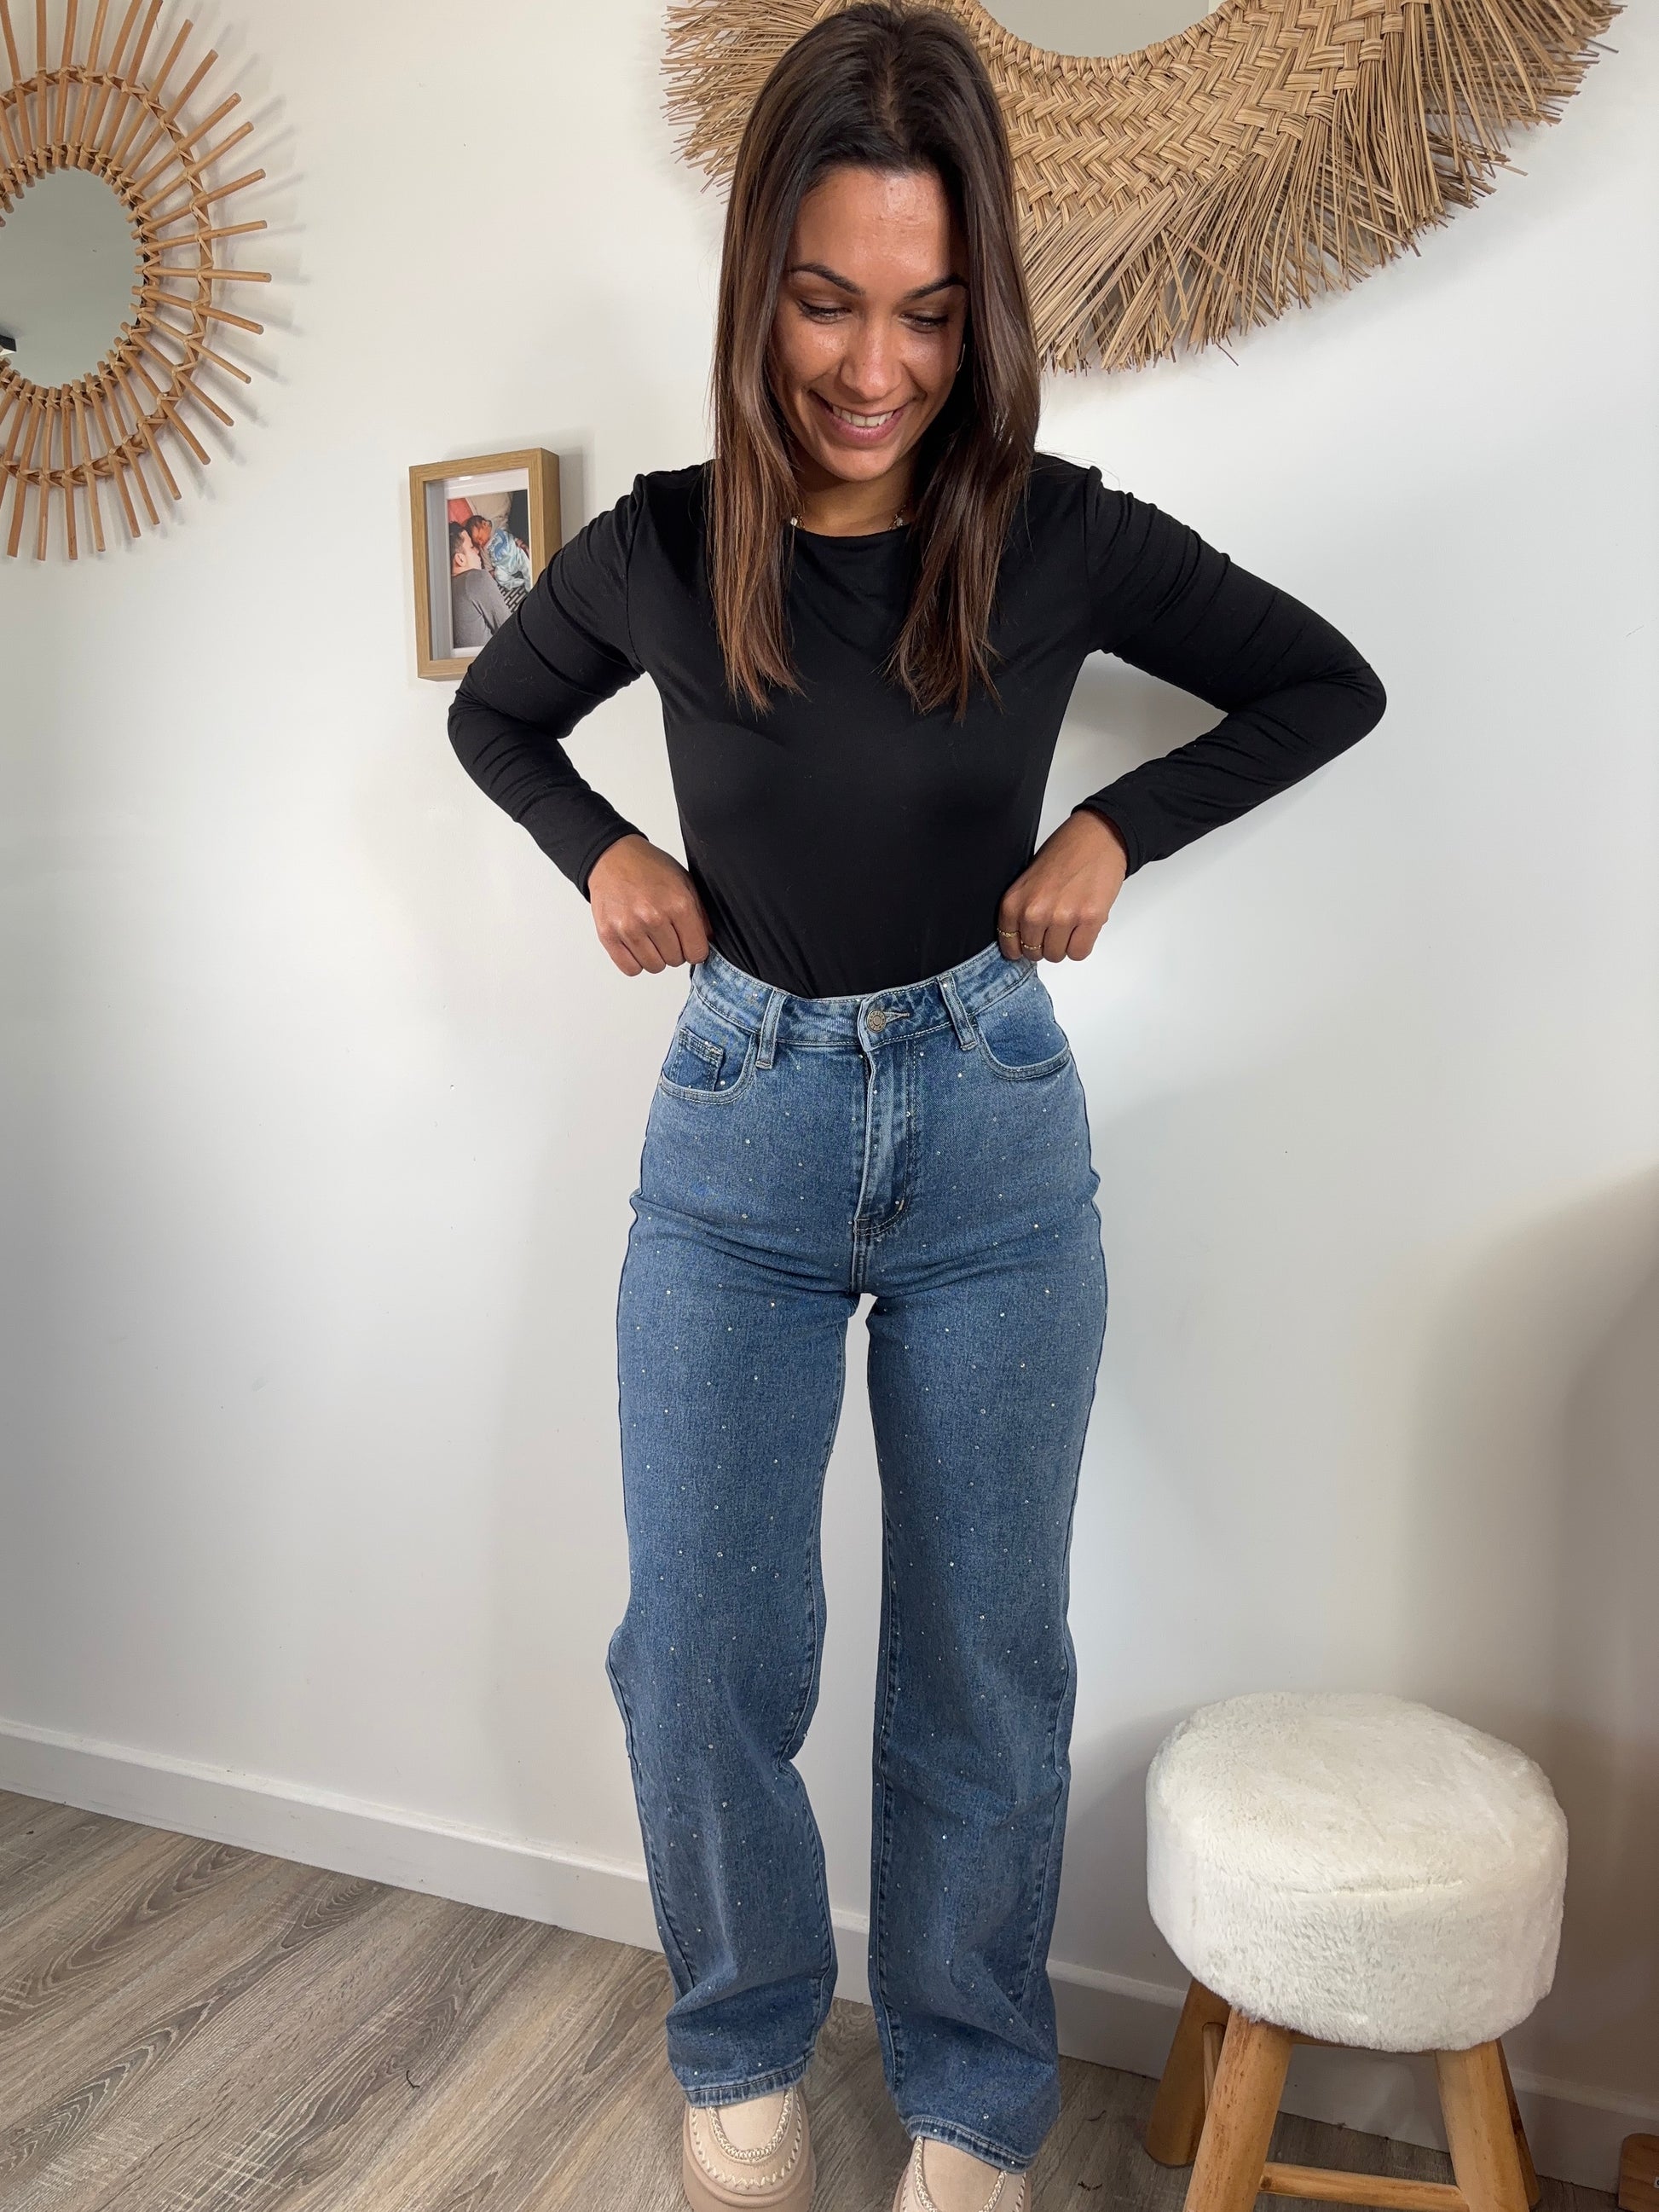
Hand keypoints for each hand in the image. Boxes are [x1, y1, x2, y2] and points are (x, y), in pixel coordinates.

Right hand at [587, 833, 711, 974]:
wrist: (612, 857)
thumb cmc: (649, 869)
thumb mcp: (685, 883)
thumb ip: (701, 915)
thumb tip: (708, 943)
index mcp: (678, 904)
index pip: (697, 952)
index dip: (695, 949)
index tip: (688, 941)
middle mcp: (653, 917)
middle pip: (675, 961)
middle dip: (674, 949)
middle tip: (665, 931)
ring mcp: (629, 927)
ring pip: (654, 967)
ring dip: (655, 956)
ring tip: (650, 935)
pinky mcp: (608, 935)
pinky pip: (631, 968)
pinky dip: (636, 961)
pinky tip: (636, 943)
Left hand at [996, 808, 1127, 961]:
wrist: (1096, 837)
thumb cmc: (1063, 855)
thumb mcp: (1027, 882)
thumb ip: (1022, 912)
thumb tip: (1023, 942)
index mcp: (1014, 903)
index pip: (1010, 947)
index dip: (1023, 946)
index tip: (1031, 941)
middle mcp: (1034, 913)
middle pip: (1034, 953)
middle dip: (1045, 944)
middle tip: (1055, 926)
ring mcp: (1062, 917)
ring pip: (1057, 955)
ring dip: (1064, 944)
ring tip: (1071, 923)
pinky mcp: (1089, 919)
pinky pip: (1079, 952)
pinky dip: (1082, 944)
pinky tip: (1083, 926)